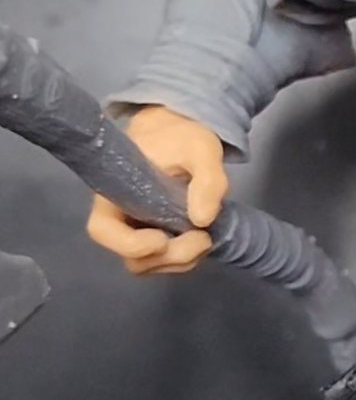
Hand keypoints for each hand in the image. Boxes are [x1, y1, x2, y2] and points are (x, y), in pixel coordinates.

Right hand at [86, 106, 227, 273]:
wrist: (182, 134)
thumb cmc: (182, 137)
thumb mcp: (201, 148)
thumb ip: (208, 178)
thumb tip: (202, 219)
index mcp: (113, 193)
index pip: (103, 231)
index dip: (130, 245)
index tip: (163, 238)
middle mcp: (119, 218)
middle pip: (133, 258)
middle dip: (171, 256)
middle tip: (204, 238)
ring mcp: (136, 231)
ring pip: (150, 265)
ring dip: (181, 260)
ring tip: (207, 236)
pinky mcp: (154, 238)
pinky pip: (164, 262)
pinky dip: (185, 258)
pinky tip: (203, 238)